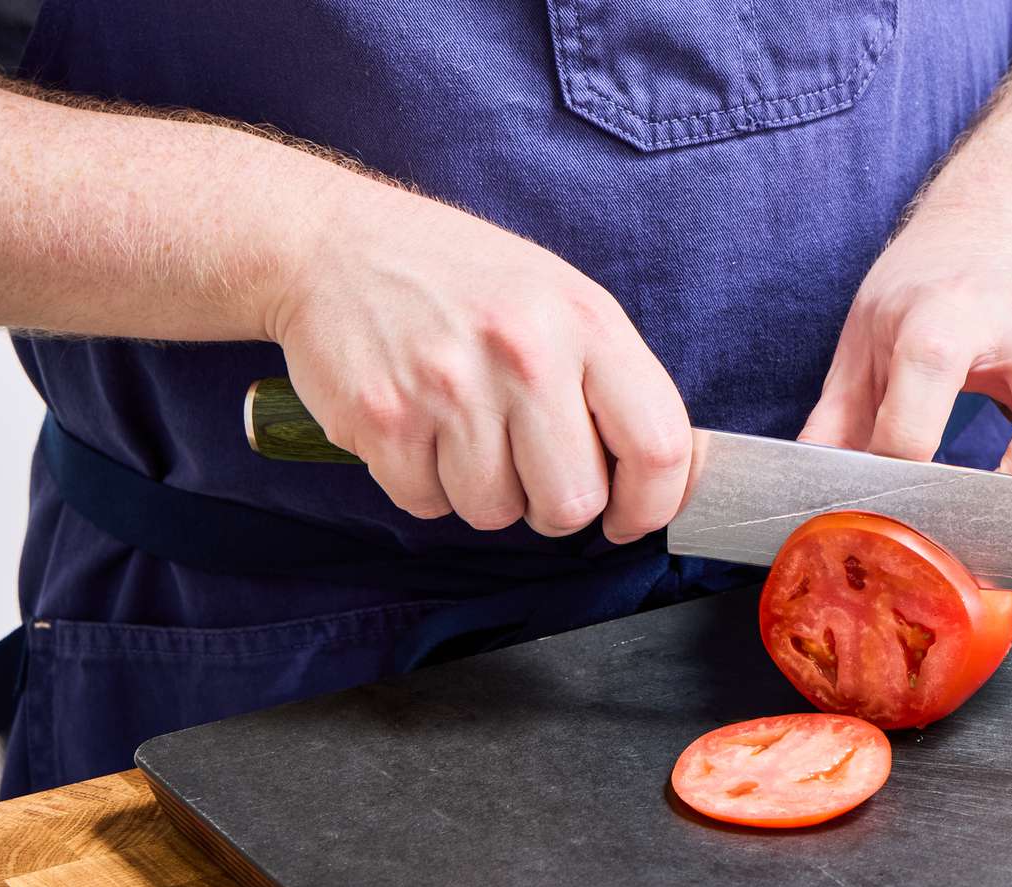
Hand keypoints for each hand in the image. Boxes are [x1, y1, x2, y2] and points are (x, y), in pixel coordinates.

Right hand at [265, 181, 689, 542]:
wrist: (332, 243)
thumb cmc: (461, 280)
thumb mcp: (561, 300)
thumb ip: (616, 382)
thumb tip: (679, 474)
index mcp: (586, 320)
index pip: (659, 447)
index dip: (653, 505)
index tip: (630, 518)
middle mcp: (525, 352)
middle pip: (573, 503)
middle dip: (553, 504)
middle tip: (529, 467)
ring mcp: (450, 387)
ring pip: (496, 513)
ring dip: (483, 491)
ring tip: (463, 428)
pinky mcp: (384, 419)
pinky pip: (428, 505)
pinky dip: (425, 484)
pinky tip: (418, 426)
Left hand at [799, 217, 1011, 625]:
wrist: (1011, 235)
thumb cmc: (937, 283)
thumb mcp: (867, 334)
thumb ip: (836, 418)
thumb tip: (808, 496)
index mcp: (951, 319)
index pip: (916, 427)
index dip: (888, 491)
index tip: (869, 529)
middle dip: (979, 536)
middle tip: (942, 587)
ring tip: (997, 599)